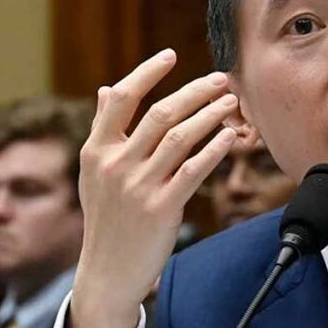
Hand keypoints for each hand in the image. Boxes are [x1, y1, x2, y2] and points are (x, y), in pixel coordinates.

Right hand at [67, 49, 238, 327]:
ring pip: (181, 137)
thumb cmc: (107, 219)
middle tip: (221, 79)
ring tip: (231, 102)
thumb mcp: (95, 174)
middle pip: (160, 113)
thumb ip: (104, 131)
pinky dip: (215, 149)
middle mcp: (115, 165)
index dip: (147, 73)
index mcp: (96, 151)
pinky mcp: (162, 208)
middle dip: (195, 92)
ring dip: (210, 115)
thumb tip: (108, 88)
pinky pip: (194, 170)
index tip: (171, 55)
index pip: (121, 99)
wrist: (108, 273)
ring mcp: (138, 187)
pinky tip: (230, 136)